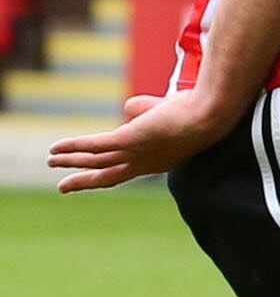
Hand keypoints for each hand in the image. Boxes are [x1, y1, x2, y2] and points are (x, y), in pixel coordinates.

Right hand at [49, 91, 236, 193]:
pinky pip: (94, 146)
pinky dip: (72, 147)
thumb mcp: (166, 112)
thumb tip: (129, 111)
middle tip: (64, 186)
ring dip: (70, 161)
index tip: (96, 173)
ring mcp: (135, 153)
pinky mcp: (128, 140)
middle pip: (107, 176)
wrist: (211, 112)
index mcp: (158, 161)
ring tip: (51, 161)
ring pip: (95, 162)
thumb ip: (145, 112)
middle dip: (84, 181)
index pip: (129, 169)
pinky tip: (55, 148)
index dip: (110, 170)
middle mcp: (145, 164)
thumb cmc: (197, 109)